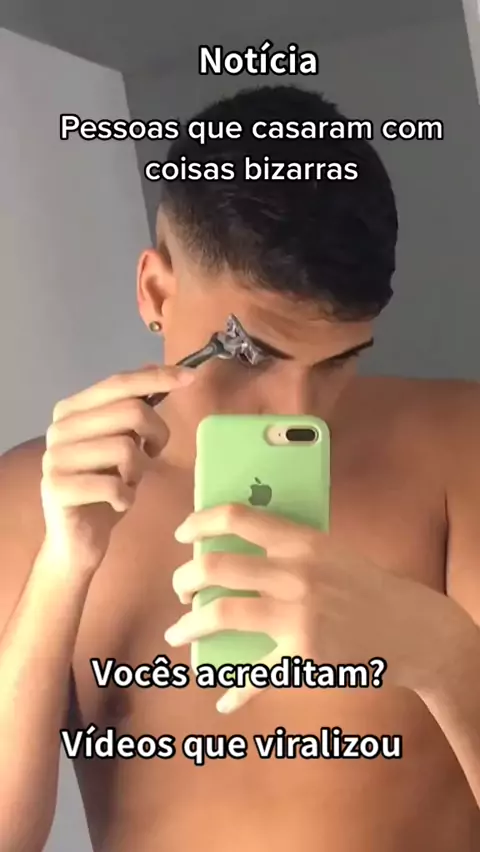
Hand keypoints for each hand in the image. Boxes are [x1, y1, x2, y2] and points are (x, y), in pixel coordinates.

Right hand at [41, 364, 194, 573]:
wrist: (76, 540)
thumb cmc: (104, 488)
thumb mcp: (122, 443)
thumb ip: (132, 410)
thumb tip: (158, 370)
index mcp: (72, 410)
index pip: (119, 383)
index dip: (158, 378)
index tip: (191, 377)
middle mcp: (59, 428)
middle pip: (131, 412)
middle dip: (156, 435)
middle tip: (151, 455)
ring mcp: (55, 457)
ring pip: (126, 449)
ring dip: (138, 471)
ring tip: (127, 482)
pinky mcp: (57, 488)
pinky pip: (114, 485)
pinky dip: (126, 497)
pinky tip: (118, 503)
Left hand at [166, 503, 467, 712]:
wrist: (411, 627)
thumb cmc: (365, 586)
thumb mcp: (329, 552)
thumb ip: (286, 549)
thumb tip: (231, 555)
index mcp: (301, 541)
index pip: (238, 517)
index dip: (200, 521)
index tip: (183, 533)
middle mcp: (295, 574)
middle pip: (215, 567)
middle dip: (184, 579)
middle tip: (181, 589)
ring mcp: (297, 614)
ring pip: (220, 614)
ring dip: (188, 626)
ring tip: (178, 633)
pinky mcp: (303, 653)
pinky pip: (255, 673)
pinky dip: (235, 691)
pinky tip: (224, 700)